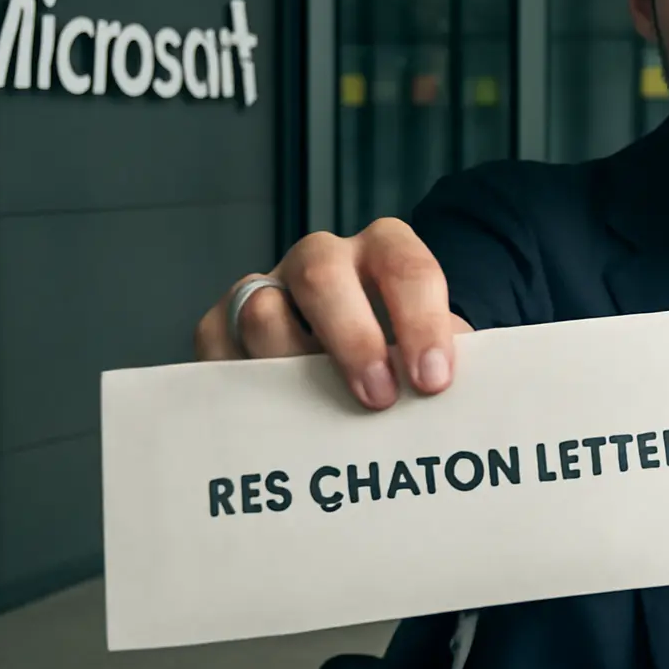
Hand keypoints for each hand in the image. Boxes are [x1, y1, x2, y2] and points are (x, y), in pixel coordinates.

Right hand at [193, 217, 471, 409]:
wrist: (351, 364)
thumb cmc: (399, 361)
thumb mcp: (427, 354)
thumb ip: (437, 368)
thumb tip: (452, 409)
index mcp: (383, 251)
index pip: (405, 266)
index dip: (420, 321)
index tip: (433, 381)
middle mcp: (323, 260)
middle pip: (322, 274)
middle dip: (352, 338)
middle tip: (378, 398)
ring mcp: (269, 287)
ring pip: (261, 311)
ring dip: (291, 365)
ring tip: (317, 415)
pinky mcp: (223, 323)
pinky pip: (217, 345)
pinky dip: (240, 382)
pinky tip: (271, 416)